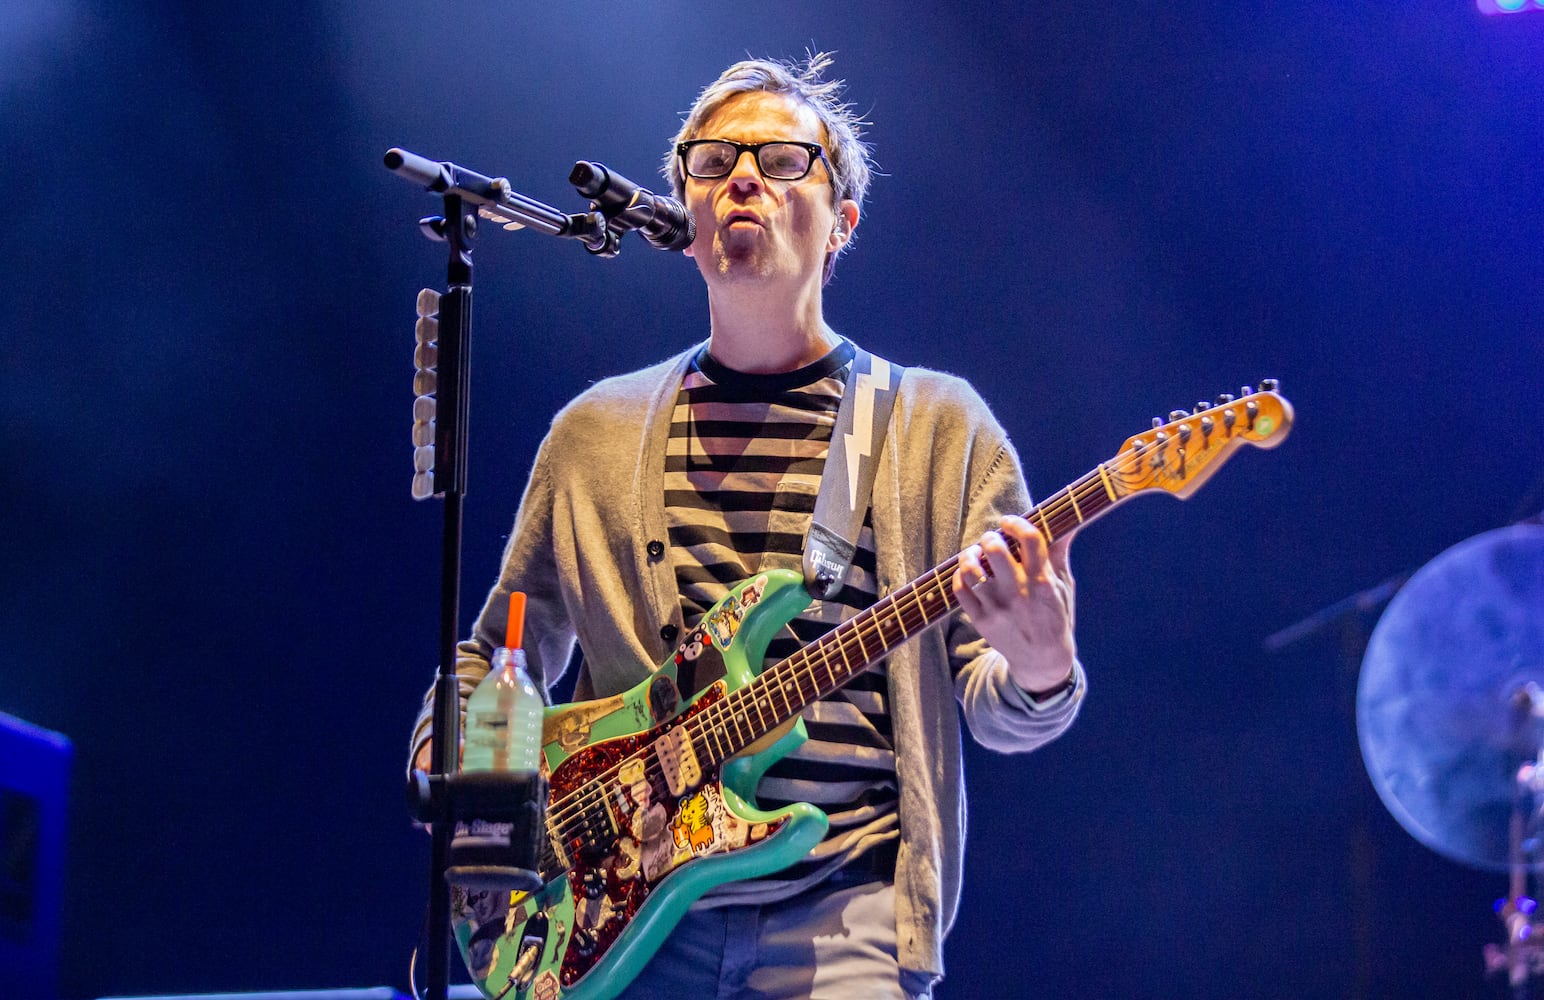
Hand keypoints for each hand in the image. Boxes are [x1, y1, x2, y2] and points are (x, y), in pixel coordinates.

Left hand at [952, 515, 1077, 694]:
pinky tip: (970, 573)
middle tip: (992, 541)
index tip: (1009, 522)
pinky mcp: (982, 621)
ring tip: (976, 555)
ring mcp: (998, 608)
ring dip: (970, 555)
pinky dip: (960, 575)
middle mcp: (1019, 593)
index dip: (1016, 523)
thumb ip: (1060, 552)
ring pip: (971, 569)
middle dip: (990, 538)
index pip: (1029, 538)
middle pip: (993, 549)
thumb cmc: (1056, 616)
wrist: (1043, 660)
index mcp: (1043, 581)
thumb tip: (1068, 522)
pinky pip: (960, 589)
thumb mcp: (1065, 585)